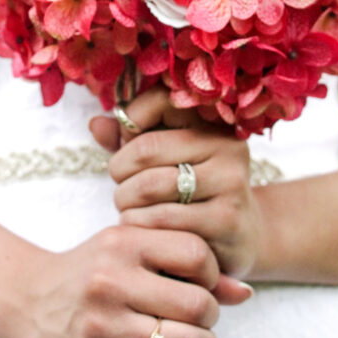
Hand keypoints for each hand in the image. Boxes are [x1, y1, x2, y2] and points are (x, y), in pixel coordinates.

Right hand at [25, 224, 233, 337]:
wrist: (30, 299)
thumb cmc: (92, 270)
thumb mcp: (131, 250)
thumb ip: (186, 265)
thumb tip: (245, 293)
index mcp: (124, 242)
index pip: (195, 254)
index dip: (212, 274)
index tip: (203, 284)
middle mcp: (111, 280)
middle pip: (196, 304)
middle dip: (210, 317)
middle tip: (202, 319)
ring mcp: (101, 323)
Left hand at [90, 88, 261, 277]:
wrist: (242, 236)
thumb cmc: (192, 190)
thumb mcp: (164, 157)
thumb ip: (130, 138)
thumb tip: (95, 124)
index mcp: (213, 122)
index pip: (159, 101)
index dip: (129, 120)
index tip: (125, 141)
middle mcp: (227, 147)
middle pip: (146, 150)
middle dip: (119, 170)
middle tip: (120, 183)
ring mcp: (230, 183)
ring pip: (149, 187)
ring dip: (125, 201)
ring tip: (128, 206)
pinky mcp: (225, 220)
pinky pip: (160, 219)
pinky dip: (138, 225)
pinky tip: (142, 227)